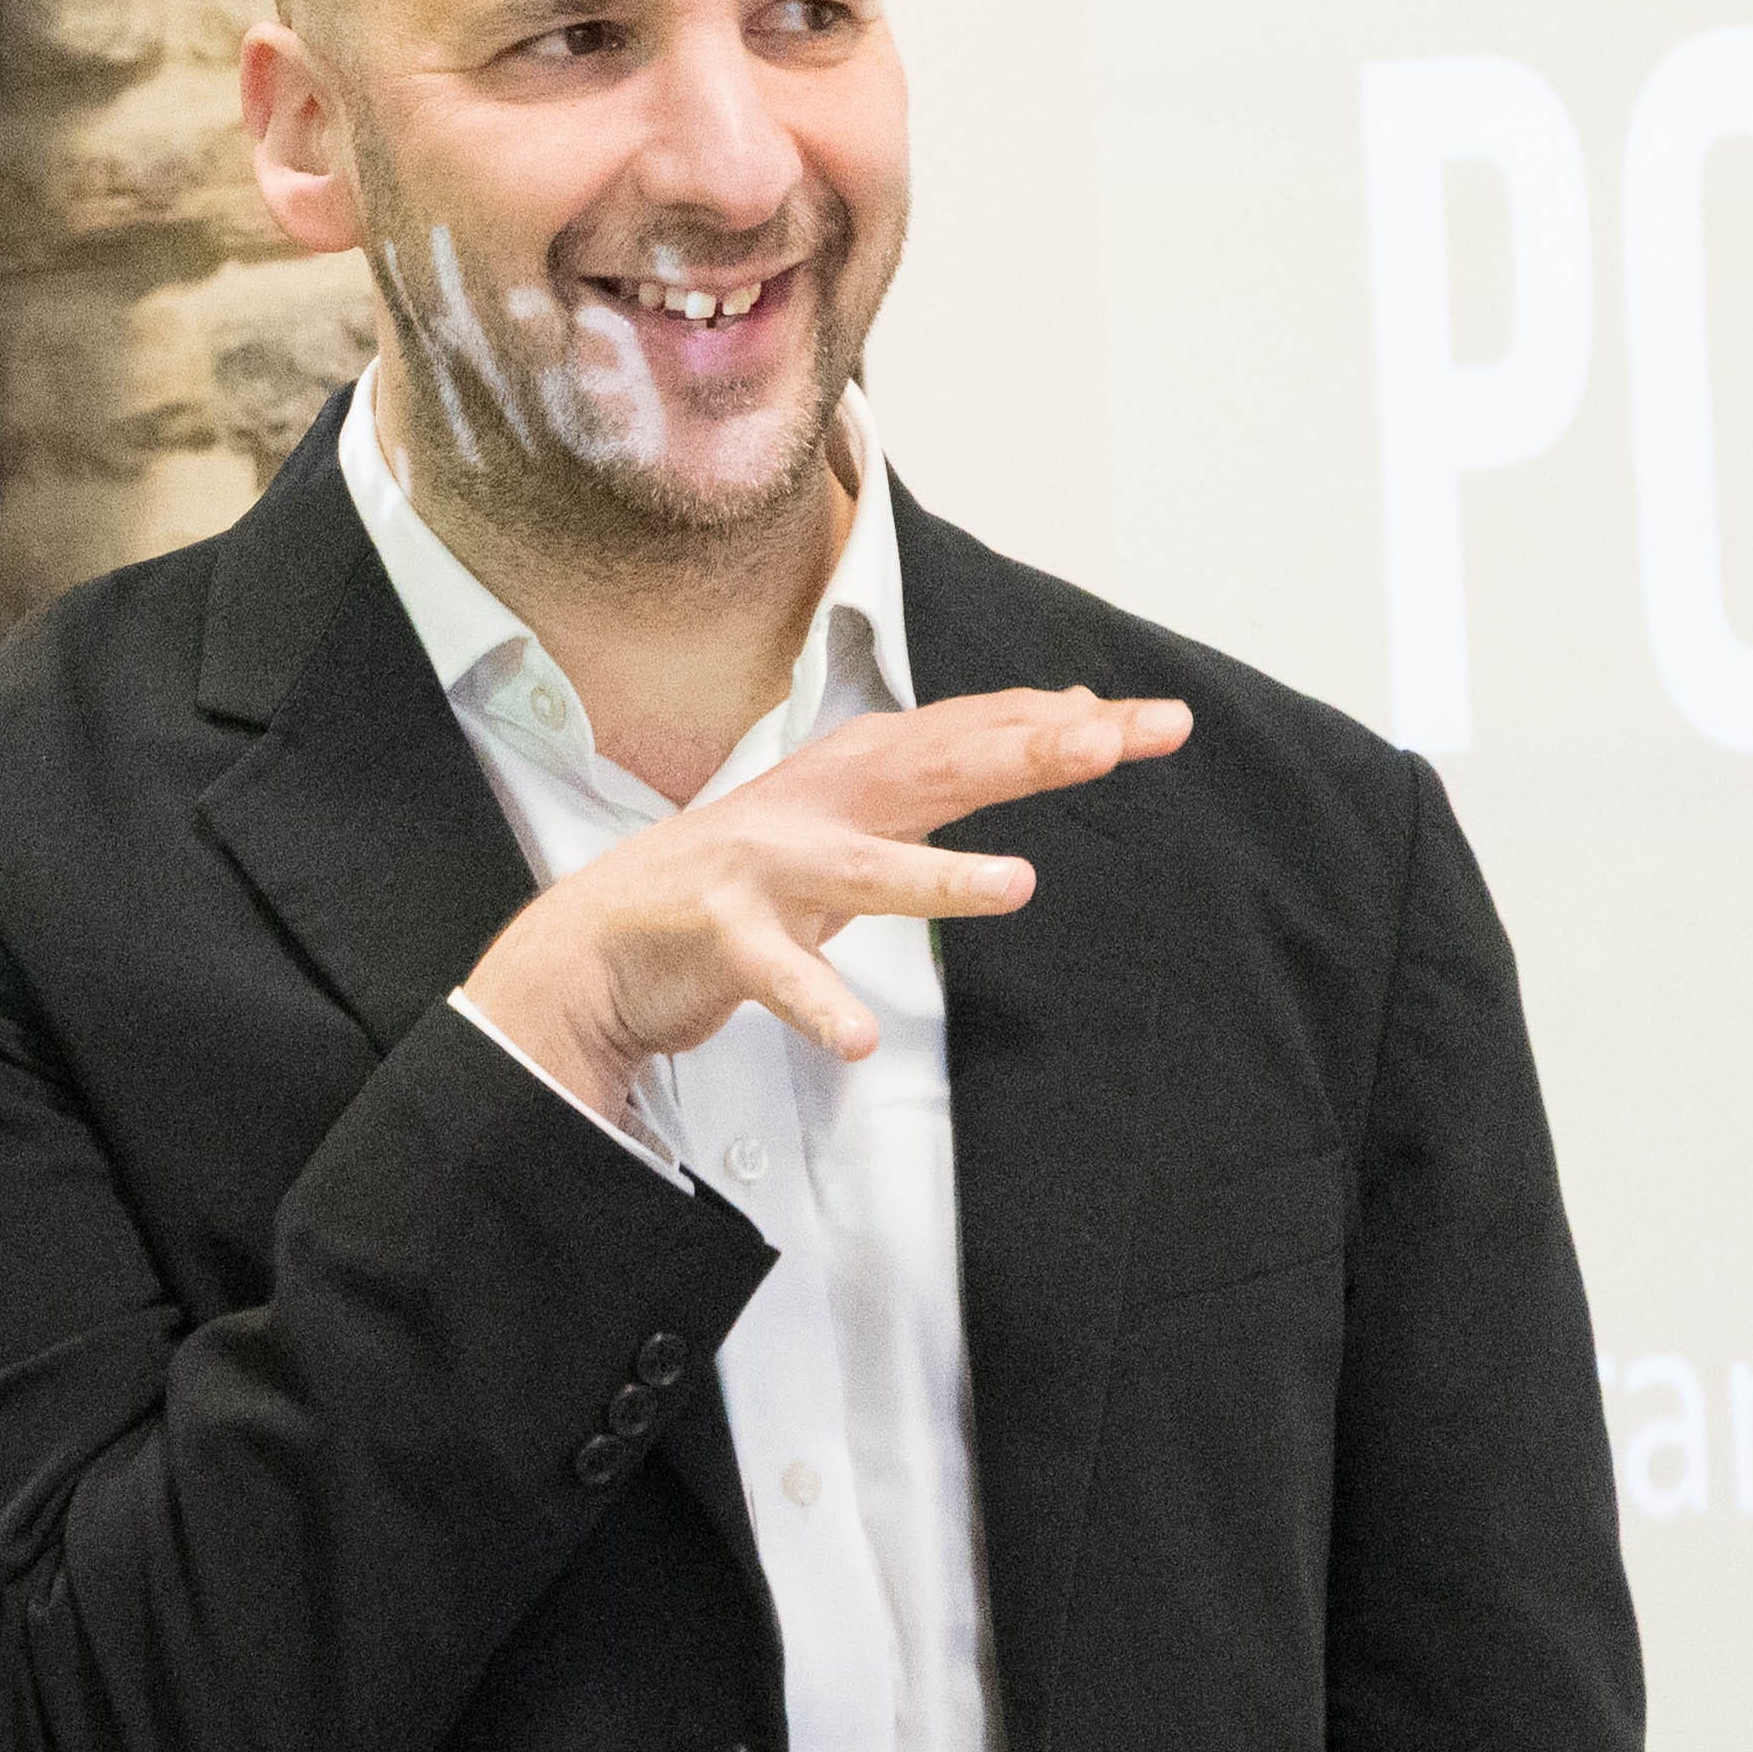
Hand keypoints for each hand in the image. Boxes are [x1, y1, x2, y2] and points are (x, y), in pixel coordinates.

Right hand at [462, 685, 1191, 1107]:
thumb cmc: (739, 878)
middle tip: (1110, 742)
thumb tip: (1055, 715)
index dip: (1057, 722)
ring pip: (863, 871)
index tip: (1148, 721)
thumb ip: (941, 772)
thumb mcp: (850, 813)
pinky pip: (777, 977)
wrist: (603, 939)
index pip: (970, 731)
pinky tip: (857, 1036)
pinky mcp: (721, 938)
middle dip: (1020, 754)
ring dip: (936, 878)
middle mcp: (816, 806)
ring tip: (1016, 884)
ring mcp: (765, 869)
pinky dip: (816, 1005)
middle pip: (933, 770)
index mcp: (852, 772)